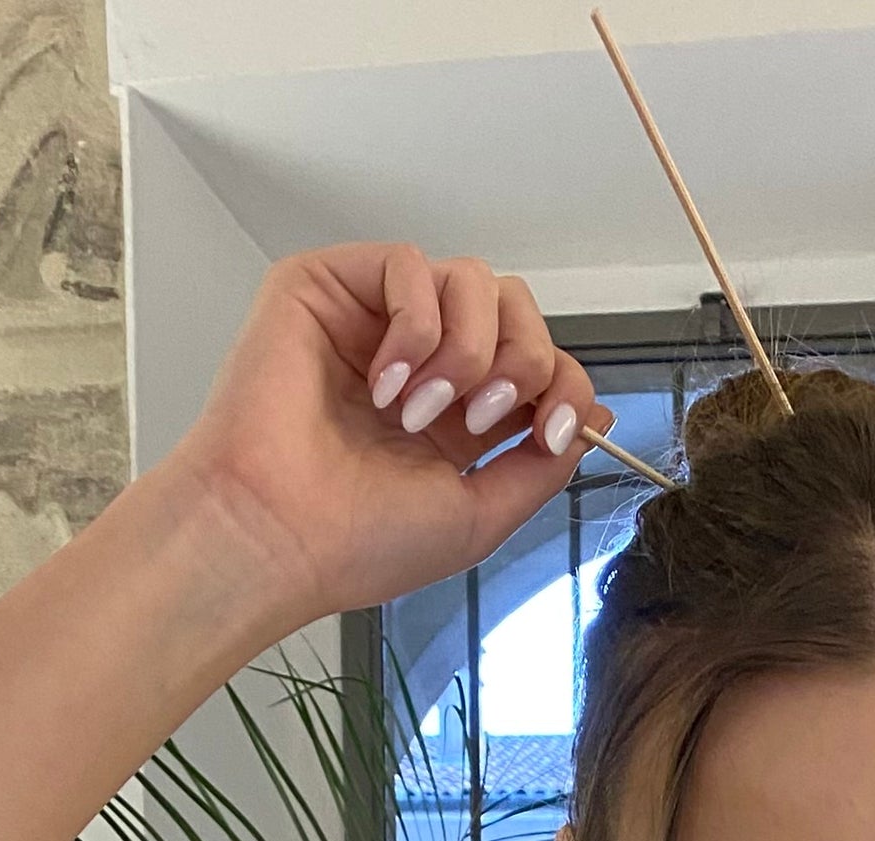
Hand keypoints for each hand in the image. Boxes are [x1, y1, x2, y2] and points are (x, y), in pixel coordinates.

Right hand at [154, 244, 611, 640]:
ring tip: (417, 411)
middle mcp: (420, 361)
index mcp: (455, 416)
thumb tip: (595, 414)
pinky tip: (384, 384)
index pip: (537, 363)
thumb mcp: (479, 515)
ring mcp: (374, 321)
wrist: (279, 535)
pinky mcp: (329, 286)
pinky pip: (410, 264)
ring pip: (472, 279)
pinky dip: (415, 325)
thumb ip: (541, 465)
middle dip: (522, 359)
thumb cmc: (357, 541)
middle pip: (515, 308)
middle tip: (480, 416)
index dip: (564, 384)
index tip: (555, 429)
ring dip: (466, 349)